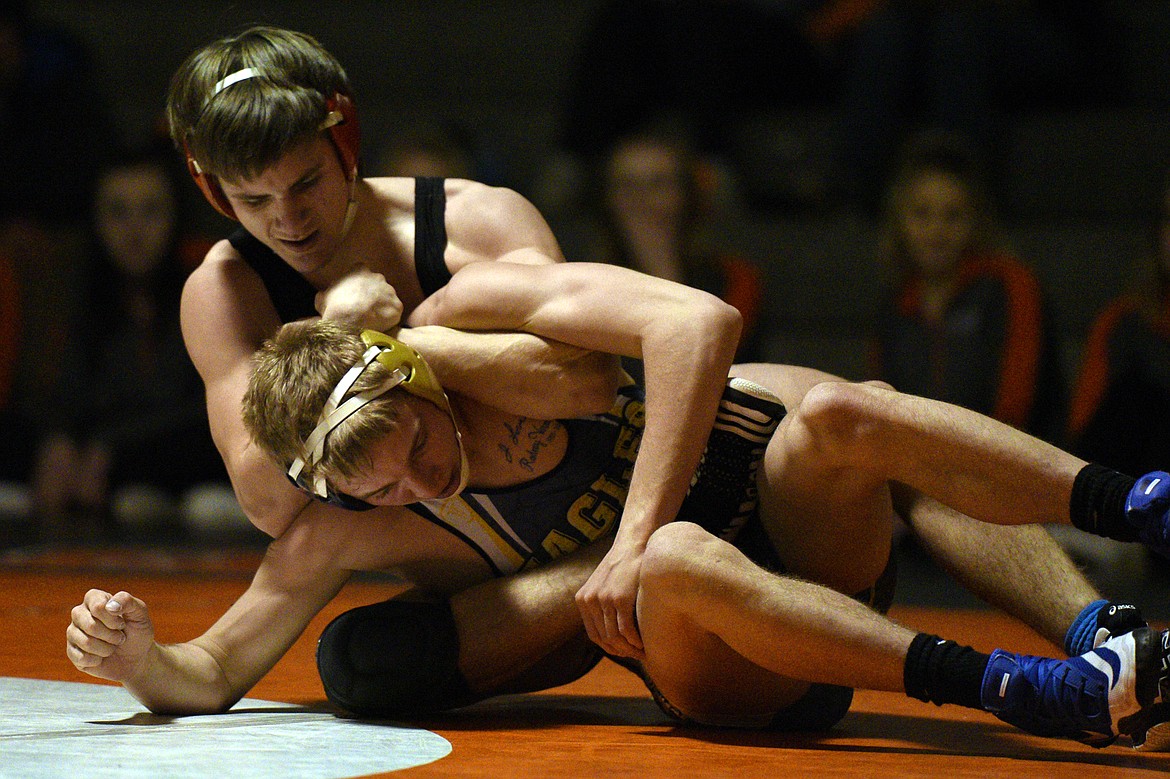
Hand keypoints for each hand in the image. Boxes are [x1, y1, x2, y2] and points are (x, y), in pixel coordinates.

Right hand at [66, 589, 154, 682]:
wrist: (136, 658)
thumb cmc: (137, 632)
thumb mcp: (140, 613)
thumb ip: (127, 601)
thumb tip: (109, 605)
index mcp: (94, 599)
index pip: (98, 606)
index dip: (113, 619)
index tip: (122, 624)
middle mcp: (79, 613)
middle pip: (90, 625)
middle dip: (111, 635)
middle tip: (120, 637)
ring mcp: (73, 633)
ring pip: (86, 643)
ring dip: (107, 649)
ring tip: (112, 646)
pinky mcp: (71, 652)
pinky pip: (81, 658)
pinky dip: (98, 660)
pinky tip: (102, 657)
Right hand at [315, 264, 402, 330]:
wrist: (348, 320)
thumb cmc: (334, 308)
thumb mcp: (322, 299)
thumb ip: (325, 295)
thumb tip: (323, 297)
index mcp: (359, 270)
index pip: (361, 273)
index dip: (358, 286)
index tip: (354, 296)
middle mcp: (378, 276)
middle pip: (377, 286)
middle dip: (372, 296)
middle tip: (364, 310)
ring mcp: (389, 291)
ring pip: (387, 299)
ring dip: (381, 307)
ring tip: (372, 320)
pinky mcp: (397, 306)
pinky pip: (394, 313)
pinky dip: (388, 319)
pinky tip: (380, 326)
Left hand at [575, 544, 644, 659]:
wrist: (634, 543)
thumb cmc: (623, 565)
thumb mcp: (603, 582)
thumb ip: (601, 603)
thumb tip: (610, 631)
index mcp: (582, 599)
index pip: (594, 635)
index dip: (610, 648)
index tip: (625, 652)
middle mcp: (589, 600)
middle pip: (604, 639)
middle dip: (622, 651)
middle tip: (637, 656)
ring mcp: (604, 600)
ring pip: (615, 638)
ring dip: (630, 650)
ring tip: (643, 652)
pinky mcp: (620, 598)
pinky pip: (626, 630)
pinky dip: (636, 641)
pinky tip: (645, 643)